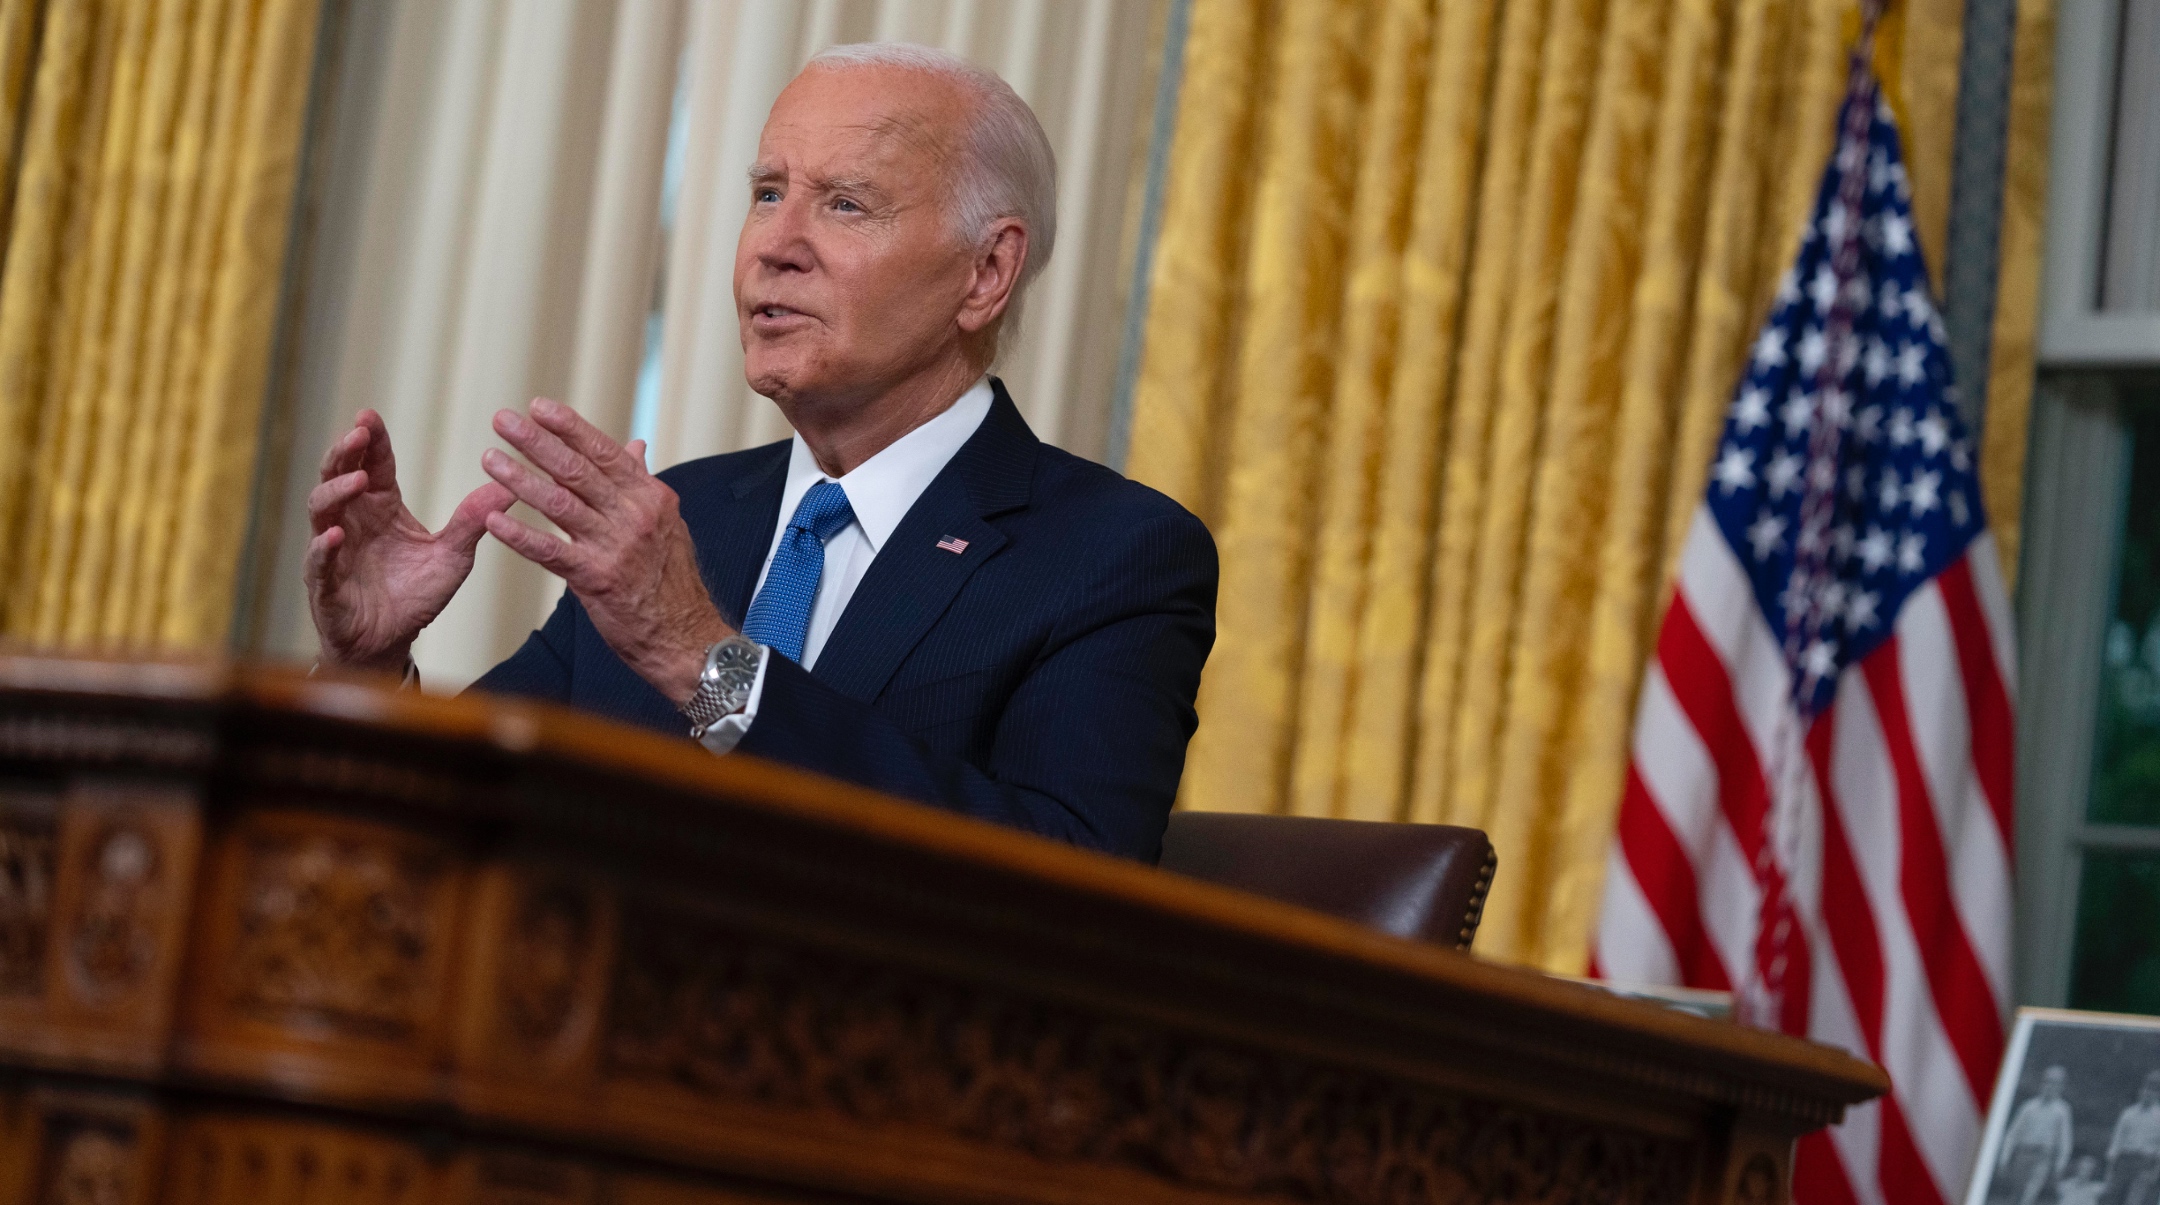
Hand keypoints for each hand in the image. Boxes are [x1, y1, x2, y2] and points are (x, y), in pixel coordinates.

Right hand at [306, 410, 513, 671]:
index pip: (372, 464)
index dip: (370, 440)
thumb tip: (510, 487)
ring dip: (336, 492)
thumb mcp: (454, 556)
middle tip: (357, 432)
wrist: (393, 641)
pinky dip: (324, 548)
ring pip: (321, 511)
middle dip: (344, 453)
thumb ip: (473, 521)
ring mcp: (333, 550)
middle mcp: (352, 521)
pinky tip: (335, 536)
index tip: (370, 416)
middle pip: (337, 475)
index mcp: (380, 508)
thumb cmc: (417, 593)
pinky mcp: (325, 585)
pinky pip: (318, 563)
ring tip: (357, 481)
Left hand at [480, 398, 731, 703]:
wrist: (686, 636)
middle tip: (503, 420)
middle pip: (578, 470)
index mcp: (650, 497)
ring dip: (519, 479)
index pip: (605, 453)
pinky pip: (551, 552)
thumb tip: (635, 447)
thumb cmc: (671, 581)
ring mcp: (616, 547)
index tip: (539, 408)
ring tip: (490, 459)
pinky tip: (494, 521)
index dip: (570, 428)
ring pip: (560, 504)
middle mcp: (634, 516)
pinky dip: (520, 536)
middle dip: (537, 442)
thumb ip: (642, 484)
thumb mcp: (666, 523)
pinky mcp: (596, 579)